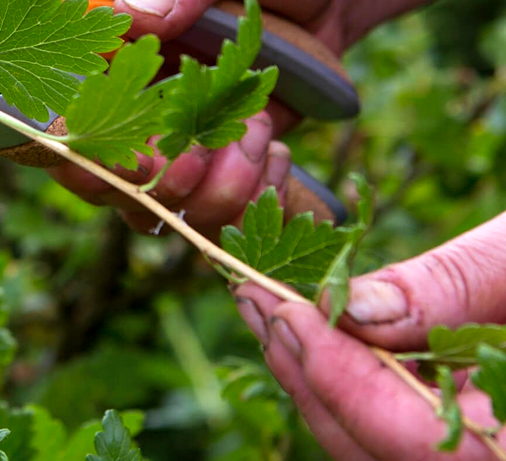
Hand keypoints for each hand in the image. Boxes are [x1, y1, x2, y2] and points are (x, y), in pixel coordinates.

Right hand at [51, 0, 346, 232]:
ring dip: (208, 190)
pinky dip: (245, 199)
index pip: (44, 106)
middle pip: (90, 176)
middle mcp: (111, 93)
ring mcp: (158, 132)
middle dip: (147, 182)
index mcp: (89, 37)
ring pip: (148, 206)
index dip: (75, 144)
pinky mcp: (208, 160)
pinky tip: (272, 153)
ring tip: (257, 136)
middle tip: (201, 155)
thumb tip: (136, 10)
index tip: (133, 148)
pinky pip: (207, 213)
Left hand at [234, 212, 505, 458]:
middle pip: (382, 454)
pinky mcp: (471, 430)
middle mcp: (495, 454)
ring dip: (319, 380)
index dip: (344, 384)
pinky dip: (351, 380)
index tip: (282, 313)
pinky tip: (314, 328)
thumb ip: (456, 287)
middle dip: (313, 379)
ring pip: (381, 449)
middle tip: (250, 298)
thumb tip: (355, 309)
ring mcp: (481, 446)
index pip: (417, 443)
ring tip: (265, 304)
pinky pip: (400, 430)